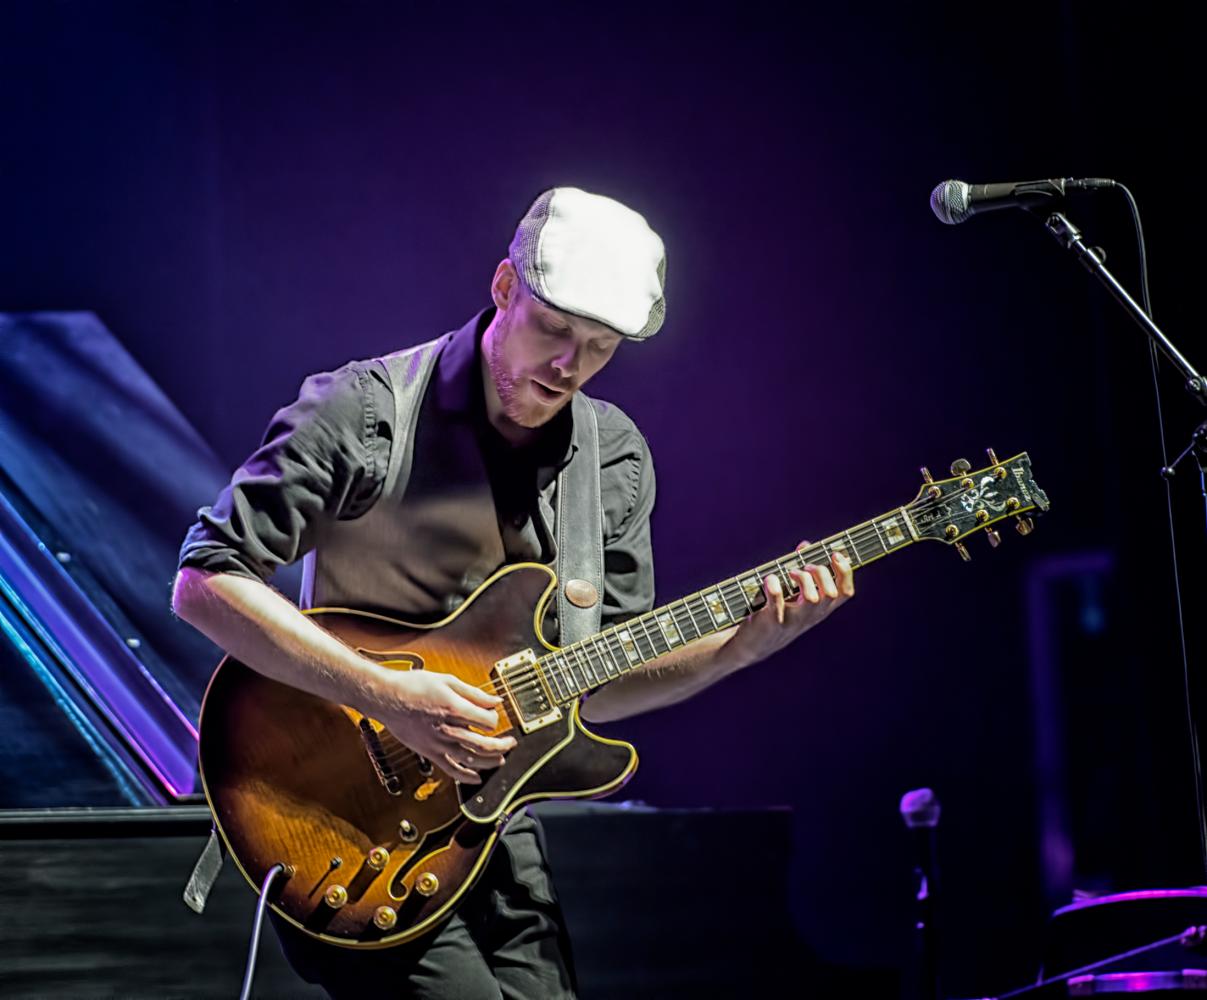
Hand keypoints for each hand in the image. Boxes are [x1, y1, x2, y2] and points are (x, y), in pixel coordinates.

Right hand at [375, 670, 516, 783]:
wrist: (387, 697)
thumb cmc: (413, 686)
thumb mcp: (447, 681)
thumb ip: (474, 693)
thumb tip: (495, 700)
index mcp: (453, 709)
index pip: (487, 721)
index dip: (495, 718)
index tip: (495, 715)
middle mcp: (447, 729)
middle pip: (483, 744)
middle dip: (501, 745)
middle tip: (510, 743)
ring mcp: (438, 743)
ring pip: (470, 759)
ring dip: (489, 761)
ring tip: (500, 759)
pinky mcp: (429, 752)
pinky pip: (450, 769)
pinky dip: (465, 776)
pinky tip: (476, 778)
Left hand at [724, 545, 854, 669]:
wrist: (751, 645)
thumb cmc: (774, 613)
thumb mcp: (793, 594)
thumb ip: (801, 568)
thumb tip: (805, 545)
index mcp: (819, 609)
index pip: (845, 592)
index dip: (845, 571)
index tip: (835, 555)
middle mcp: (810, 617)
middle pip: (832, 593)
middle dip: (820, 572)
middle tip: (805, 566)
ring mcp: (793, 621)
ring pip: (813, 600)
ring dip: (803, 579)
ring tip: (790, 573)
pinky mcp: (772, 622)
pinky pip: (778, 603)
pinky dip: (774, 585)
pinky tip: (769, 579)